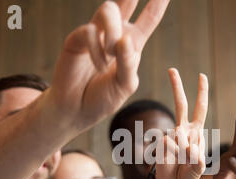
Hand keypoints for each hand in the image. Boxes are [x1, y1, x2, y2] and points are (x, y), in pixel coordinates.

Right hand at [47, 0, 169, 130]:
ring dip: (113, 31)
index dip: (158, 3)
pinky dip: (97, 50)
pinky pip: (90, 31)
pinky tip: (99, 65)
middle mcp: (114, 33)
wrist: (78, 110)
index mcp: (132, 44)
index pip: (149, 18)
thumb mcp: (125, 85)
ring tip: (111, 52)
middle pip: (126, 0)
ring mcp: (96, 34)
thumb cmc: (103, 97)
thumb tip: (123, 40)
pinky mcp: (77, 38)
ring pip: (108, 8)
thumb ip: (128, 64)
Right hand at [155, 68, 207, 178]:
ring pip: (176, 129)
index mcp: (196, 131)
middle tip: (172, 69)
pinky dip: (175, 153)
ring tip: (183, 159)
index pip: (200, 108)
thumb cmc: (188, 175)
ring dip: (185, 147)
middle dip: (177, 86)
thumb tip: (191, 149)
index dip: (201, 92)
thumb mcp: (198, 170)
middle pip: (182, 104)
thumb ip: (198, 162)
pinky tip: (172, 161)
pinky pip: (171, 143)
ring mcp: (173, 135)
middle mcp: (184, 129)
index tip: (201, 75)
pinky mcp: (164, 141)